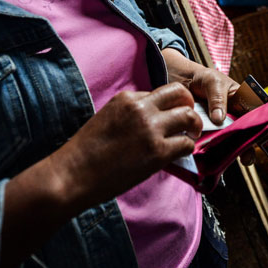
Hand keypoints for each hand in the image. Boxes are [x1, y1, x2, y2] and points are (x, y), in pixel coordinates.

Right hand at [1, 83, 202, 267]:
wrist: (73, 174)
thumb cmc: (85, 152)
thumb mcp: (106, 118)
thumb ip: (130, 114)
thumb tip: (152, 120)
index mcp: (126, 98)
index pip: (159, 92)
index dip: (168, 105)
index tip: (170, 116)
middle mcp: (141, 108)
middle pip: (180, 94)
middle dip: (189, 105)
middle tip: (190, 119)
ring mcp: (151, 129)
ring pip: (189, 117)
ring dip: (194, 126)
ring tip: (191, 135)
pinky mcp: (157, 152)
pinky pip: (186, 144)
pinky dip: (188, 147)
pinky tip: (182, 153)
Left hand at [161, 49, 267, 175]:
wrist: (181, 86)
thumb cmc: (204, 80)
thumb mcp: (212, 82)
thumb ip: (218, 99)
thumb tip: (220, 119)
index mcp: (248, 102)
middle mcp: (242, 119)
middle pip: (262, 137)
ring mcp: (229, 131)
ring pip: (243, 147)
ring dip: (248, 155)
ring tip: (248, 161)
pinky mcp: (214, 140)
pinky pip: (221, 150)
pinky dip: (223, 157)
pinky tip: (221, 163)